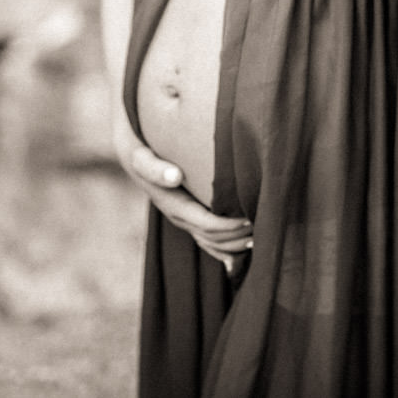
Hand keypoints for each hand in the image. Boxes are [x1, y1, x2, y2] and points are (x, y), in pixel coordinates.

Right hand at [111, 116, 252, 271]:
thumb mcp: (140, 156)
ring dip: (234, 244)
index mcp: (171, 204)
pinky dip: (225, 248)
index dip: (229, 226)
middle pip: (212, 238)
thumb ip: (153, 167)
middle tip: (263, 224)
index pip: (205, 225)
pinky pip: (208, 240)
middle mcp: (178, 216)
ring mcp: (184, 219)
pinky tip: (243, 247)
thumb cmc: (141, 150)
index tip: (251, 217)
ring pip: (211, 243)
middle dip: (236, 235)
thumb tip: (174, 176)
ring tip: (259, 233)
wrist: (134, 151)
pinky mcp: (190, 216)